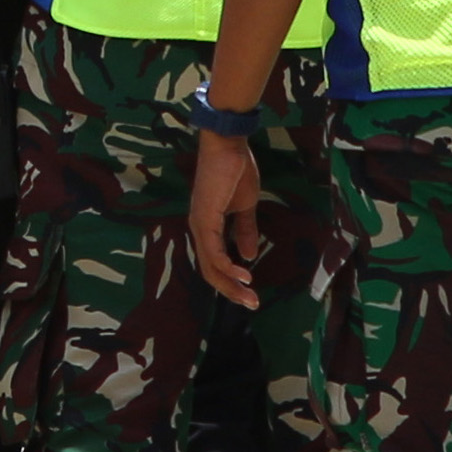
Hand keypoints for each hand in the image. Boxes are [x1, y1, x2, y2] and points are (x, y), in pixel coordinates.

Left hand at [191, 130, 265, 306]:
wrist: (228, 146)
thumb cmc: (236, 171)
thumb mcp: (245, 206)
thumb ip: (244, 230)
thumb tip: (248, 255)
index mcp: (207, 227)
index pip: (214, 262)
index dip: (231, 281)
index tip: (251, 294)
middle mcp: (198, 229)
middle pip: (209, 270)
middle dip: (231, 290)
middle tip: (252, 305)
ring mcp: (199, 224)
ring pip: (210, 265)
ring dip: (231, 284)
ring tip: (250, 297)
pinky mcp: (204, 217)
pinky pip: (213, 250)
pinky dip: (228, 266)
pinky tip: (244, 275)